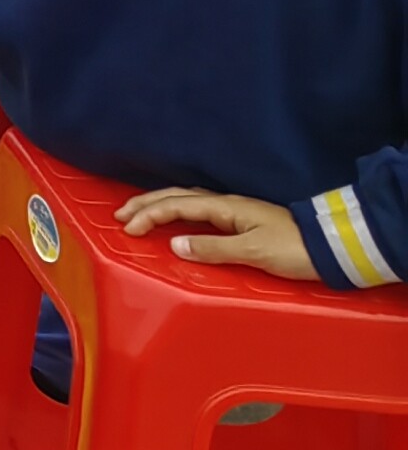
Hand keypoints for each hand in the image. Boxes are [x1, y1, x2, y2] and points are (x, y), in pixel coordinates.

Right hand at [116, 189, 319, 279]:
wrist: (329, 248)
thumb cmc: (292, 250)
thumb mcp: (252, 252)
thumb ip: (213, 248)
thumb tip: (174, 244)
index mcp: (225, 207)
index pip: (177, 206)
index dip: (149, 214)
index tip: (127, 229)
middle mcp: (226, 204)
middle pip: (177, 197)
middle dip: (146, 203)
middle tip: (119, 215)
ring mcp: (235, 210)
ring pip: (187, 200)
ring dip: (160, 205)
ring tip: (139, 213)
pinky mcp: (242, 221)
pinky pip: (199, 210)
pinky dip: (178, 211)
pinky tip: (176, 218)